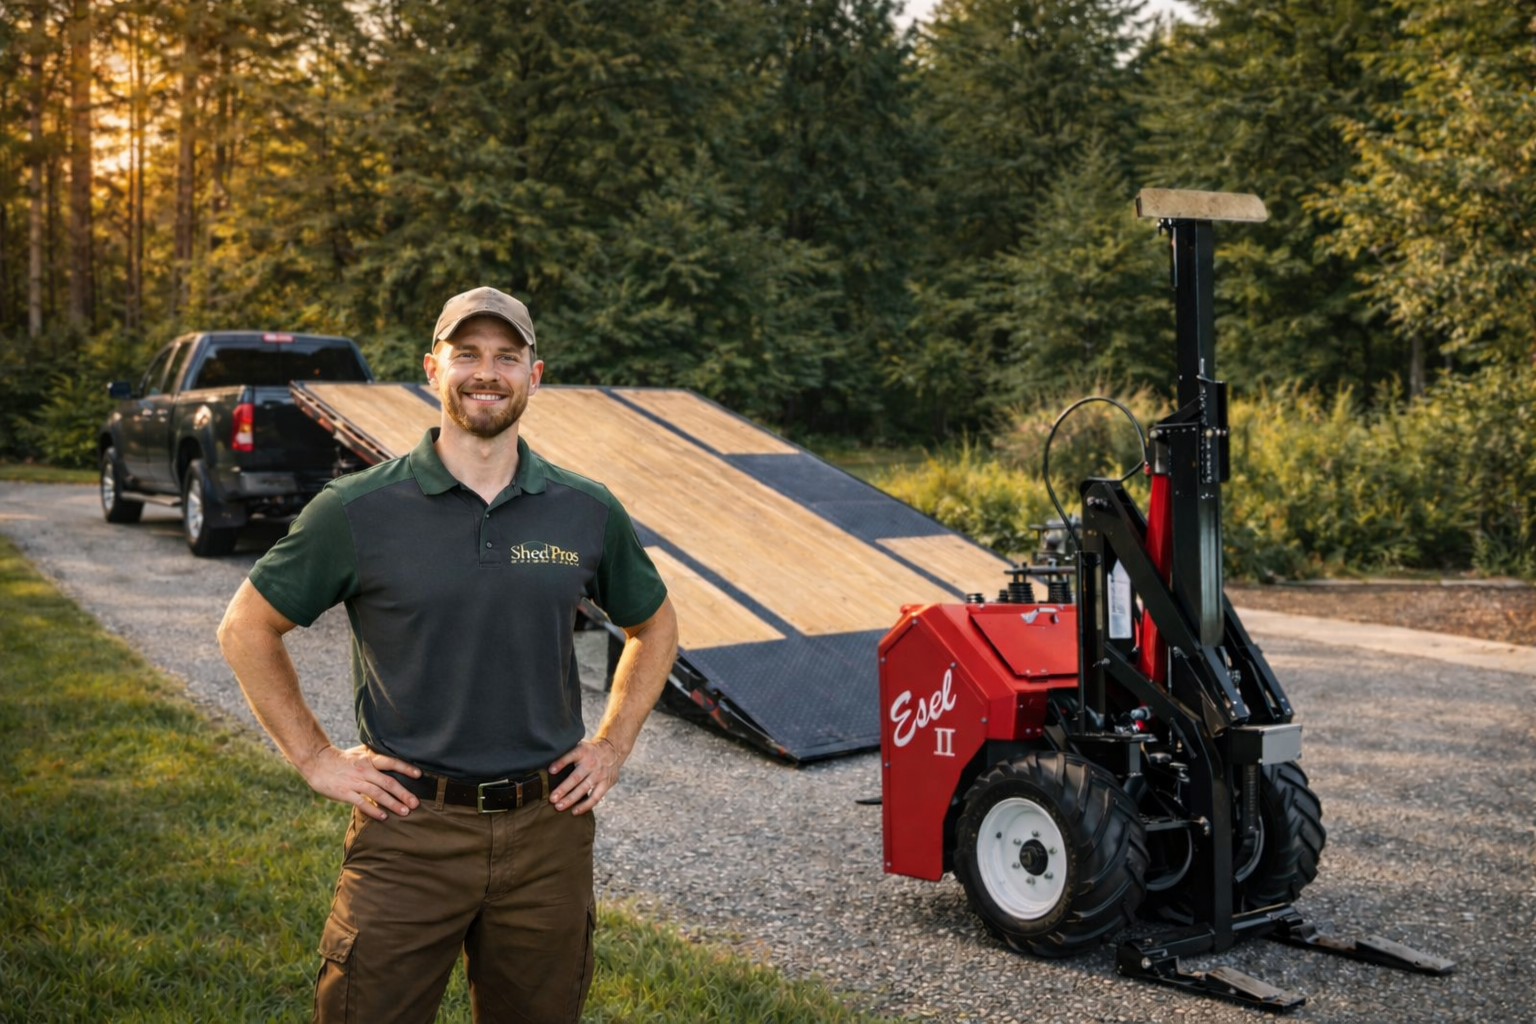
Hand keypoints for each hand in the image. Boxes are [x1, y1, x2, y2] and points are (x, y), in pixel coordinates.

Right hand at [301, 744, 421, 819]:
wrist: (317, 762)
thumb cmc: (342, 759)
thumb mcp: (360, 753)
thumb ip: (376, 758)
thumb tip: (395, 763)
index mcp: (369, 759)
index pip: (391, 762)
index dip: (405, 768)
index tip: (419, 775)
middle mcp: (365, 770)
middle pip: (388, 782)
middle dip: (403, 793)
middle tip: (415, 803)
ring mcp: (354, 782)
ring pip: (377, 793)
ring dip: (392, 804)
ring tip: (404, 812)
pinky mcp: (345, 792)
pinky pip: (361, 803)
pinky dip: (373, 810)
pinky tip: (383, 817)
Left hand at [549, 737, 623, 813]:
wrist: (613, 750)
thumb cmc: (590, 751)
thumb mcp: (580, 747)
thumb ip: (567, 755)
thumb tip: (548, 768)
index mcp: (583, 751)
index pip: (571, 756)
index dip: (561, 763)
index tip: (550, 771)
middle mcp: (592, 763)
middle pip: (576, 777)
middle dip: (563, 789)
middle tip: (552, 799)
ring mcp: (599, 774)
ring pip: (584, 789)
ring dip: (571, 799)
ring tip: (559, 807)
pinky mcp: (606, 783)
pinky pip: (595, 797)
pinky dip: (585, 805)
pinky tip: (575, 811)